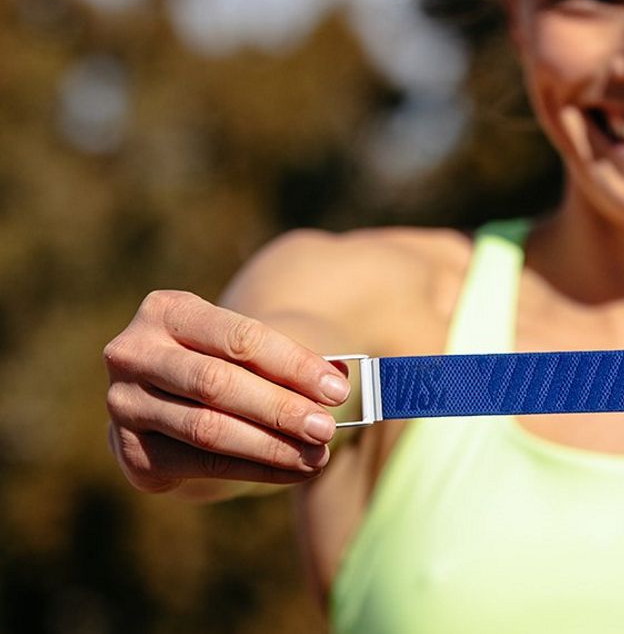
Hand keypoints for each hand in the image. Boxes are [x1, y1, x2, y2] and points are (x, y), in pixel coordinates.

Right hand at [103, 290, 348, 493]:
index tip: (337, 390)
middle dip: (279, 409)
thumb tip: (341, 378)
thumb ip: (293, 361)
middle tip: (327, 428)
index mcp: (167, 311)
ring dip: (270, 446)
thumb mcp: (258, 350)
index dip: (292, 365)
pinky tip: (294, 470)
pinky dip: (256, 469)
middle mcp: (134, 353)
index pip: (239, 337)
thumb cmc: (233, 364)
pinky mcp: (131, 452)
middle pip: (217, 384)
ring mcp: (124, 404)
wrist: (180, 400)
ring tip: (317, 455)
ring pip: (207, 429)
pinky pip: (202, 463)